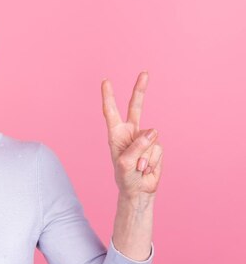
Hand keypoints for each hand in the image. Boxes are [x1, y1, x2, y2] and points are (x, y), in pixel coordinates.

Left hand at [101, 71, 163, 198]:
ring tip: (138, 167)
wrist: (138, 191)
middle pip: (135, 108)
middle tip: (144, 73)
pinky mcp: (155, 146)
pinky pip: (158, 148)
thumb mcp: (126, 163)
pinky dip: (152, 160)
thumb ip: (137, 146)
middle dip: (140, 90)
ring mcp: (144, 138)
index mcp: (115, 134)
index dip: (109, 97)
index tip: (106, 81)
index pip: (111, 112)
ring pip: (150, 138)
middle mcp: (129, 133)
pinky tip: (146, 167)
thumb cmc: (125, 178)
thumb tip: (154, 130)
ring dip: (145, 156)